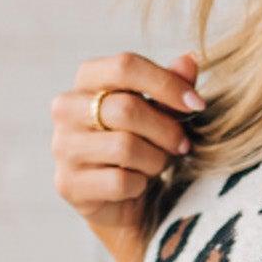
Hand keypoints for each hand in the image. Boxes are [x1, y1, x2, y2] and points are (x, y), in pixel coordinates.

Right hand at [52, 48, 206, 261]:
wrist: (125, 201)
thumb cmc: (145, 144)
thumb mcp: (163, 112)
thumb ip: (173, 87)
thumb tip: (190, 60)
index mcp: (88, 79)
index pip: (125, 66)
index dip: (167, 84)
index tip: (198, 105)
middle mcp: (66, 108)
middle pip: (125, 108)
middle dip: (165, 130)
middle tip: (183, 145)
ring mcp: (63, 147)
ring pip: (124, 147)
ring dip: (155, 159)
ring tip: (158, 164)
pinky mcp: (68, 184)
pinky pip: (119, 181)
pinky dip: (140, 184)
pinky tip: (139, 184)